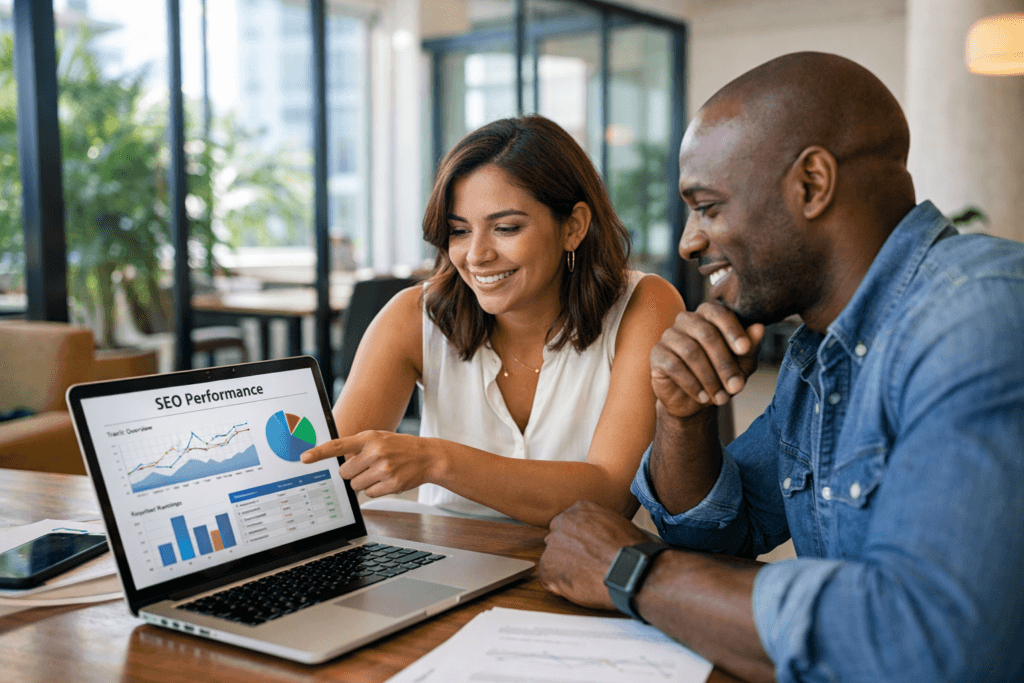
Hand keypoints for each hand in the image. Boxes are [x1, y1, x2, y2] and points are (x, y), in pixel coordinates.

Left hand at [301, 432, 439, 496]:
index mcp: (369, 437)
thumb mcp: (379, 438)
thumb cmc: (399, 447)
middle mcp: (375, 452)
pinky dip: (375, 489)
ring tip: (380, 472)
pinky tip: (388, 479)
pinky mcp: (391, 484)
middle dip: (351, 473)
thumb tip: (337, 464)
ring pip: (356, 485)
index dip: (319, 453)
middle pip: (344, 473)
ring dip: (364, 482)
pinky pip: (370, 494)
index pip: (338, 445)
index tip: (304, 458)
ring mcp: (384, 469)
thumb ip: (358, 446)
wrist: (428, 456)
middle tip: (367, 467)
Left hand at [539, 500, 650, 609]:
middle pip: (558, 539)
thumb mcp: (619, 524)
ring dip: (565, 569)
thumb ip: (600, 525)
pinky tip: (580, 587)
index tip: (588, 550)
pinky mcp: (547, 567)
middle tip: (587, 565)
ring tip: (587, 578)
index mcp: (581, 509)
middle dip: (568, 552)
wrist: (631, 571)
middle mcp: (562, 522)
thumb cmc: (634, 551)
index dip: (579, 540)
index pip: (570, 523)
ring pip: (553, 558)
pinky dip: (561, 586)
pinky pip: (548, 579)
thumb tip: (600, 535)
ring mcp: (553, 544)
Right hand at [650, 303, 765, 417]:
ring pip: (690, 351)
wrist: (696, 401)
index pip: (718, 312)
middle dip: (724, 363)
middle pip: (706, 333)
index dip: (732, 329)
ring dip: (709, 378)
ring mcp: (669, 335)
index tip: (745, 349)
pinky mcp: (657, 354)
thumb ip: (750, 346)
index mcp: (708, 315)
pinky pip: (674, 365)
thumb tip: (760, 328)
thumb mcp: (742, 364)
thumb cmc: (721, 375)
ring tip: (721, 398)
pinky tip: (703, 397)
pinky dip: (692, 384)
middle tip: (737, 387)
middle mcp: (686, 320)